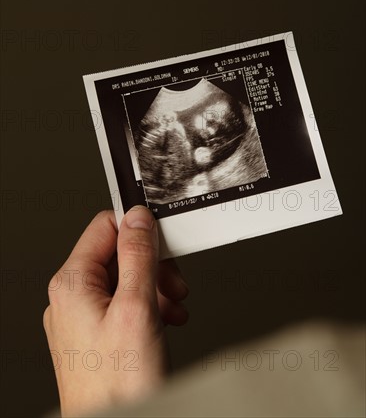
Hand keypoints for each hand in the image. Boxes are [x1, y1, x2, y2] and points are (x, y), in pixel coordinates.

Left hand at [43, 206, 188, 416]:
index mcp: (72, 284)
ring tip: (172, 308)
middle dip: (152, 266)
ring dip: (154, 289)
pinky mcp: (94, 337)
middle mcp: (70, 298)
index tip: (163, 241)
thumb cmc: (118, 385)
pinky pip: (122, 305)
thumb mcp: (136, 308)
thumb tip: (137, 217)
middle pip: (117, 255)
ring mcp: (81, 319)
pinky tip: (165, 322)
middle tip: (174, 285)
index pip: (104, 227)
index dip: (138, 229)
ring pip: (123, 280)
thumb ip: (137, 256)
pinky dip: (148, 308)